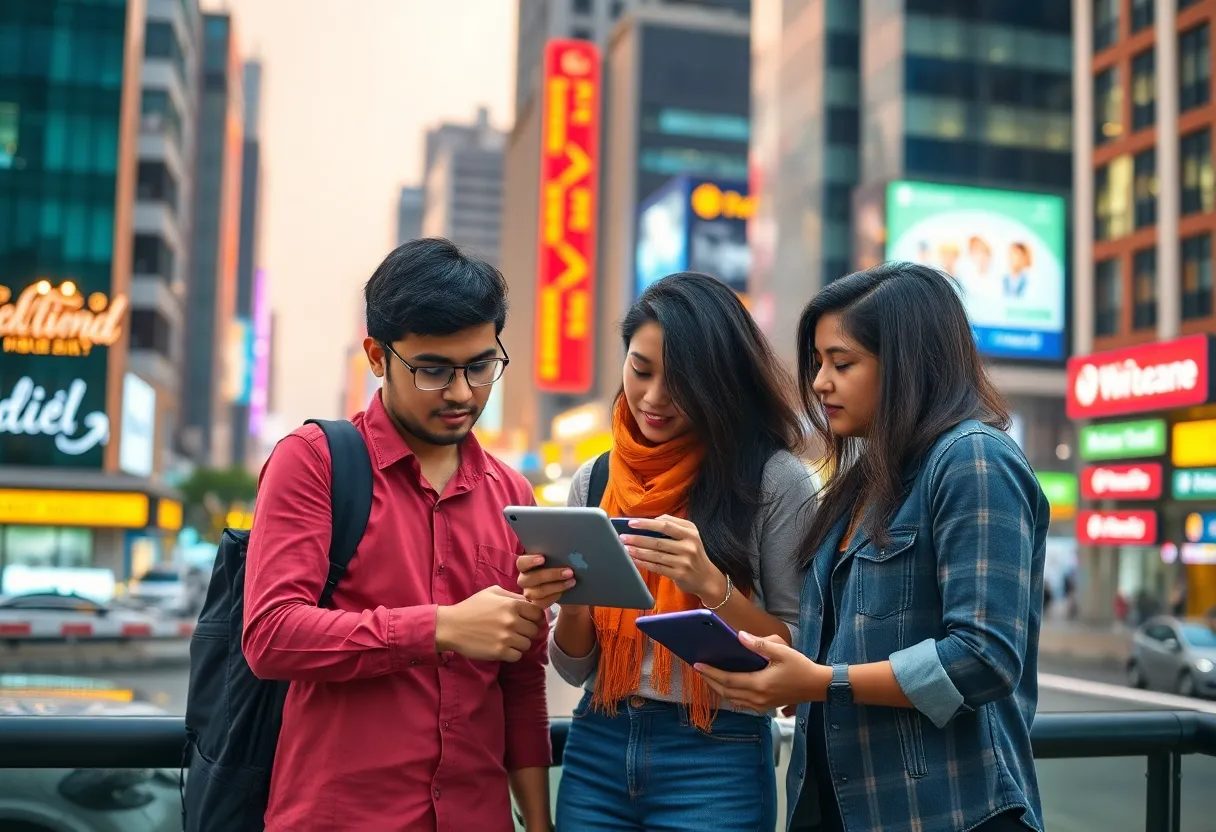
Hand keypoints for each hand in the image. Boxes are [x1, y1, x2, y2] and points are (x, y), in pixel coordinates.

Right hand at [435, 585, 545, 661]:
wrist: (451, 626)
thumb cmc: (472, 607)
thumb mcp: (492, 592)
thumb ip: (513, 596)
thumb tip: (530, 602)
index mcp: (512, 604)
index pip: (538, 613)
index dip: (535, 617)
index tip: (528, 620)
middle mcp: (512, 620)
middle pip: (534, 630)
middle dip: (527, 631)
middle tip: (515, 631)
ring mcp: (506, 637)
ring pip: (527, 644)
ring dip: (520, 643)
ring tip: (507, 640)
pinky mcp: (500, 652)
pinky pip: (517, 656)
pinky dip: (512, 654)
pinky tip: (503, 648)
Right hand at [515, 554, 579, 607]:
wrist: (568, 582)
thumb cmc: (561, 565)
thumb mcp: (558, 558)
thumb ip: (556, 555)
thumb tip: (566, 549)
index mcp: (526, 565)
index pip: (521, 563)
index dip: (530, 561)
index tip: (543, 558)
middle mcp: (525, 579)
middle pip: (529, 579)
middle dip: (550, 575)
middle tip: (569, 571)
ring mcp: (529, 592)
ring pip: (536, 592)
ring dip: (556, 586)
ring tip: (572, 581)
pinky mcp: (536, 603)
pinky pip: (541, 603)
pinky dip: (554, 597)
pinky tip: (564, 592)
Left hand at [620, 515, 726, 601]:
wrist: (707, 578)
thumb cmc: (693, 553)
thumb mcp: (690, 535)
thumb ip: (674, 525)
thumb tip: (652, 520)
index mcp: (690, 532)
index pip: (665, 525)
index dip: (647, 524)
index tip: (631, 523)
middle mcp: (689, 546)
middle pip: (658, 541)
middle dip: (638, 538)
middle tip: (623, 537)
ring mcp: (684, 561)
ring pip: (656, 555)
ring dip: (638, 551)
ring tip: (625, 548)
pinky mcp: (679, 574)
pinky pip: (657, 567)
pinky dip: (644, 563)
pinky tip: (634, 559)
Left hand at [695, 631, 828, 712]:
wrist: (817, 686)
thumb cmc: (801, 666)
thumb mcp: (782, 651)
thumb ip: (760, 644)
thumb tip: (739, 635)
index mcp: (759, 684)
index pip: (728, 679)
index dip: (711, 673)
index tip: (697, 665)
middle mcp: (757, 698)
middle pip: (726, 692)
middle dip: (710, 681)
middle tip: (698, 670)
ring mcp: (761, 705)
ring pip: (733, 699)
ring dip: (718, 689)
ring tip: (708, 677)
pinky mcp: (765, 707)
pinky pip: (742, 704)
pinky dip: (730, 695)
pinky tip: (727, 686)